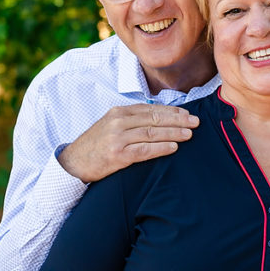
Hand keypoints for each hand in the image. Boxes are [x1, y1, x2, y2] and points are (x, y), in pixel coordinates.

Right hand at [58, 104, 199, 182]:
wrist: (74, 162)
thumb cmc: (96, 145)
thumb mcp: (111, 126)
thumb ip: (131, 121)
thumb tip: (158, 119)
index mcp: (119, 112)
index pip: (151, 108)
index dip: (171, 111)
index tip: (187, 113)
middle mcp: (118, 121)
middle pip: (154, 118)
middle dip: (178, 120)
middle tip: (195, 122)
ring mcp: (117, 138)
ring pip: (152, 133)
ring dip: (173, 133)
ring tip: (189, 134)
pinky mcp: (117, 155)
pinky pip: (144, 150)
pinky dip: (161, 148)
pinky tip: (174, 147)